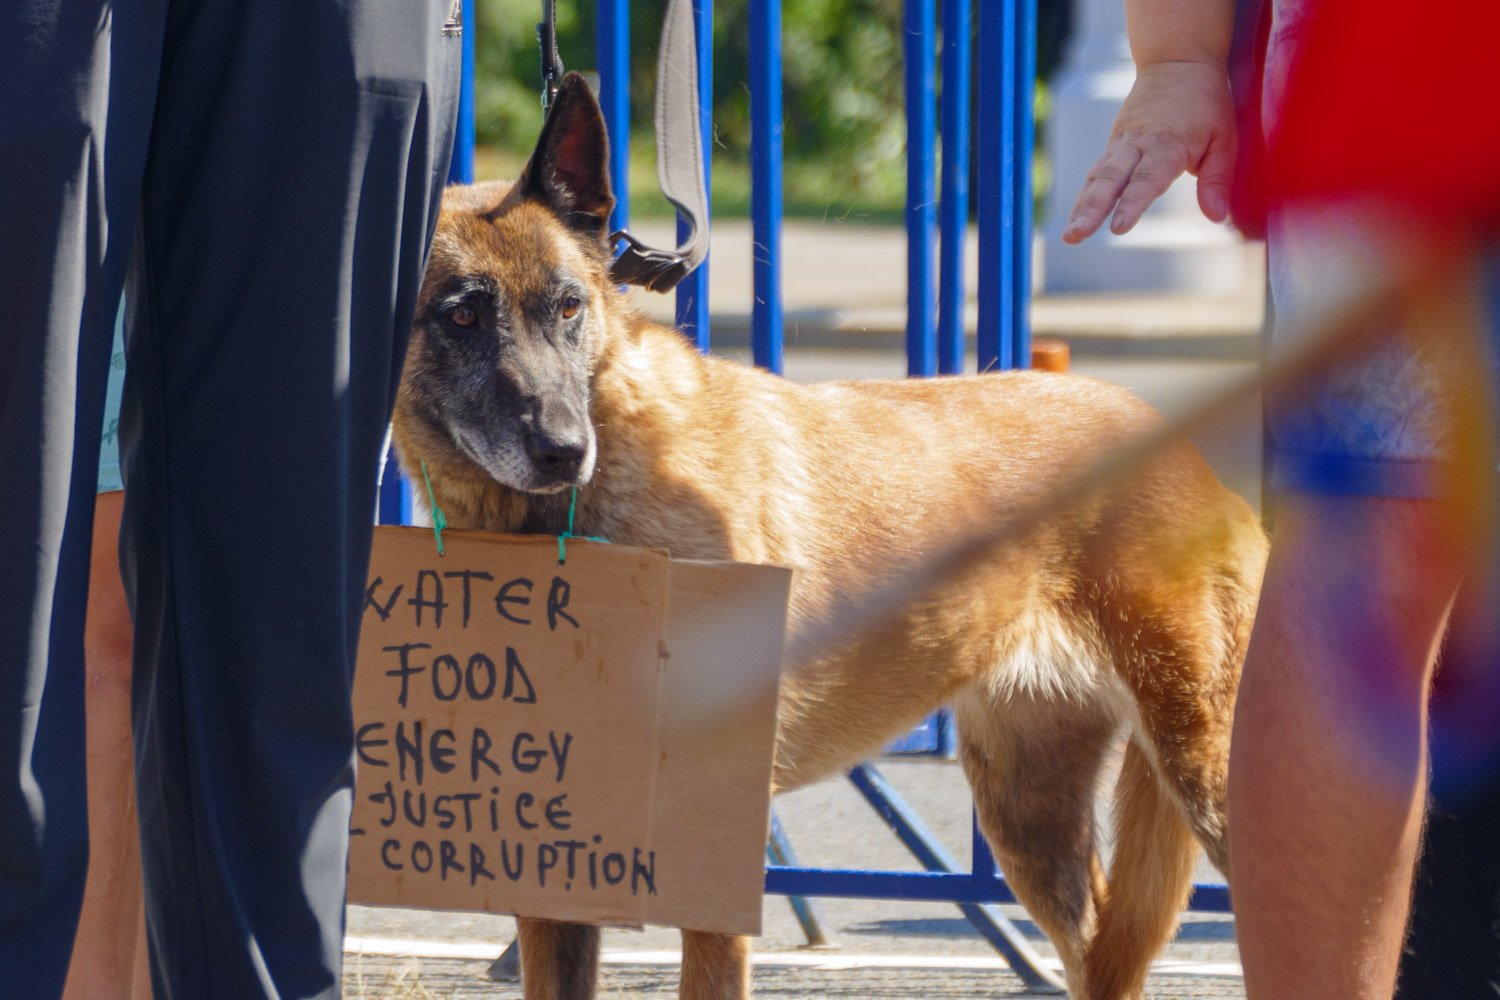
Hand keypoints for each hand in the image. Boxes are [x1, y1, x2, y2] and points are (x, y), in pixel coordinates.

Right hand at [1061, 60, 1235, 243]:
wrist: (1177, 62)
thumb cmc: (1206, 103)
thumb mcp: (1225, 139)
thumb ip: (1217, 180)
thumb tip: (1217, 217)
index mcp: (1168, 144)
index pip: (1147, 178)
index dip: (1132, 203)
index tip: (1118, 228)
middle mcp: (1138, 143)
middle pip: (1109, 179)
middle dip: (1091, 209)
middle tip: (1075, 235)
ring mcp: (1122, 143)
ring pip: (1097, 177)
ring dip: (1081, 207)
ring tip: (1069, 236)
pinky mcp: (1114, 145)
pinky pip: (1097, 173)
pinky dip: (1085, 196)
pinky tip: (1076, 219)